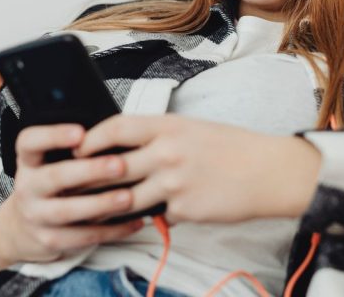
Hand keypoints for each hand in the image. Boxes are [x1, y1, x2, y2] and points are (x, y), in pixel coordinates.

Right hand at [0, 124, 144, 266]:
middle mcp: (27, 187)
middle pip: (54, 177)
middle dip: (89, 171)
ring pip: (67, 211)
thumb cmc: (50, 186)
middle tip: (120, 165)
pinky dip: (111, 230)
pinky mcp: (49, 240)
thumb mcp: (49, 163)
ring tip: (129, 197)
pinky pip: (82, 236)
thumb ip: (75, 152)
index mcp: (28, 161)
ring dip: (101, 204)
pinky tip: (134, 222)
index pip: (29, 142)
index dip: (52, 136)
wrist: (21, 230)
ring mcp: (36, 216)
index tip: (80, 133)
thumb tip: (118, 136)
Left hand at [73, 115, 322, 223]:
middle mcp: (166, 152)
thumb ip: (159, 136)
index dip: (90, 139)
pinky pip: (158, 216)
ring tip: (100, 208)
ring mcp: (174, 183)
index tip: (77, 148)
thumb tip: (126, 147)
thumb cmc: (233, 147)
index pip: (115, 128)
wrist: (270, 171)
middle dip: (89, 179)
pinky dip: (155, 216)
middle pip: (112, 168)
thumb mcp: (193, 129)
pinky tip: (157, 214)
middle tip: (73, 185)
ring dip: (114, 205)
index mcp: (168, 126)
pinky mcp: (184, 209)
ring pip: (127, 199)